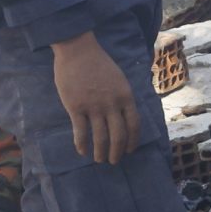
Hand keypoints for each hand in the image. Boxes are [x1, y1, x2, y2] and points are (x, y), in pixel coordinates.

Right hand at [52, 33, 139, 163]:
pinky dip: (82, 144)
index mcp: (126, 96)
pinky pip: (80, 131)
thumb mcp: (119, 79)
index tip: (130, 150)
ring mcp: (94, 106)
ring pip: (100, 137)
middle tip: (113, 161)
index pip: (134, 125)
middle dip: (117, 151)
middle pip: (119, 135)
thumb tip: (123, 114)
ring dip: (100, 152)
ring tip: (99, 160)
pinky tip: (82, 152)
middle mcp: (112, 104)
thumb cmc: (99, 63)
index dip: (133, 140)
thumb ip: (122, 97)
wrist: (78, 50)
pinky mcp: (76, 107)